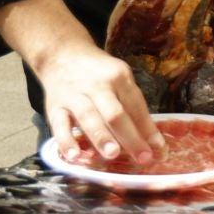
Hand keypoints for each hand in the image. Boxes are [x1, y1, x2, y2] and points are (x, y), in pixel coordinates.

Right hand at [32, 35, 165, 167]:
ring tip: (113, 155)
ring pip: (90, 118)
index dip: (148, 128)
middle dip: (130, 137)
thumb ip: (132, 107)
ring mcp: (75, 95)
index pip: (136, 105)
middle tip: (142, 158)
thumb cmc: (98, 74)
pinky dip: (67, 142)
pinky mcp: (55, 107)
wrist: (62, 56)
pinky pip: (60, 126)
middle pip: (116, 113)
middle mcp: (98, 85)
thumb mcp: (119, 80)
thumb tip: (151, 139)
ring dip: (102, 137)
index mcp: (119, 77)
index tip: (158, 148)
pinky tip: (75, 157)